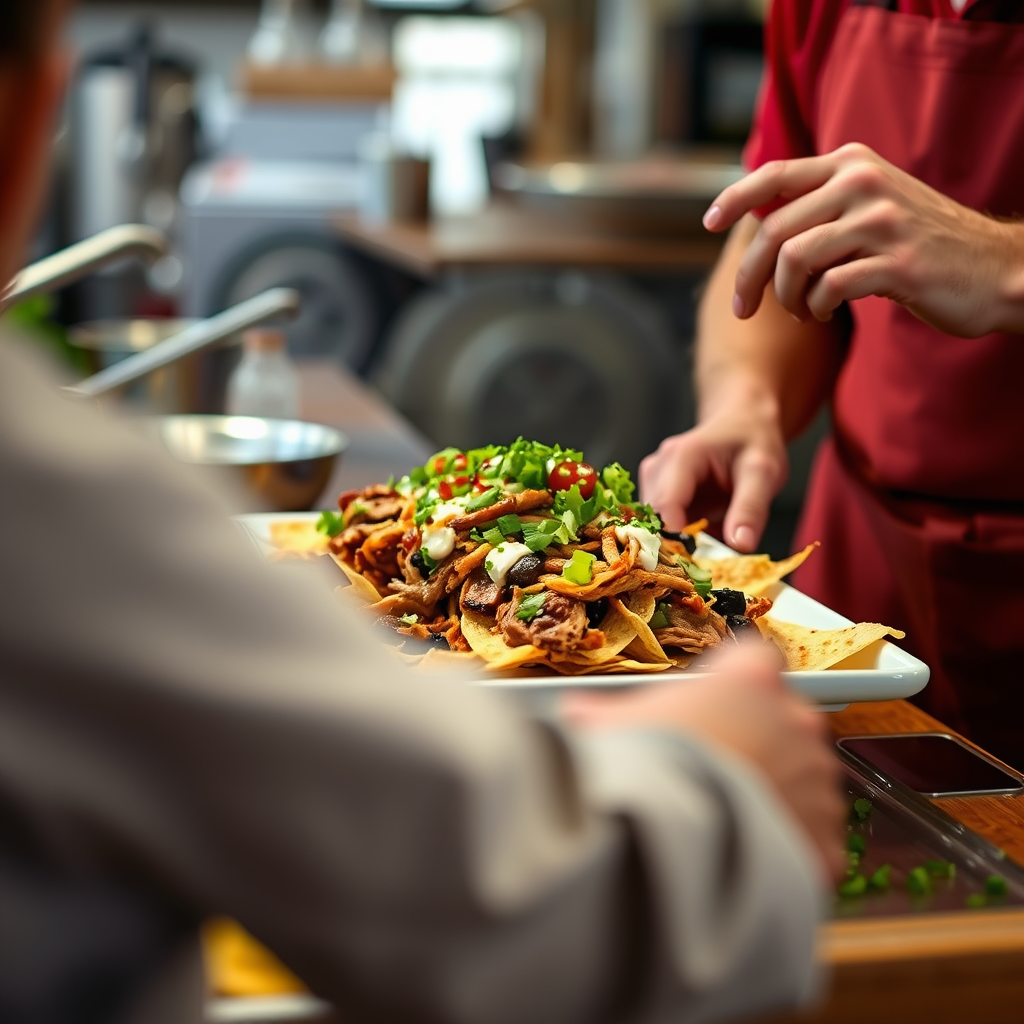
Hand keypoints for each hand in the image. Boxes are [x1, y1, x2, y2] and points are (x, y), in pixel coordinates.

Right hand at [563, 643, 844, 882]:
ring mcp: (816, 782)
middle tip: (713, 766)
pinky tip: (749, 855)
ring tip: (727, 817)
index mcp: (748, 679)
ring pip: (806, 779)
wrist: (668, 845)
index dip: (736, 679)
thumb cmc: (640, 772)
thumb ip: (599, 715)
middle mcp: (793, 722)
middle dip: (758, 740)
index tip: (717, 699)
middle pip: (786, 720)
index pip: (757, 658)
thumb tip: (576, 716)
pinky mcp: (824, 841)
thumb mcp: (604, 727)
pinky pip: (815, 839)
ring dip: (777, 792)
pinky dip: (790, 847)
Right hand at [639, 382, 786, 550]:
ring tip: (707, 550)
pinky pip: (661, 525)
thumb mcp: (764, 471)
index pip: (664, 506)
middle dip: (676, 546)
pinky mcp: (657, 495)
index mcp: (680, 457)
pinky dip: (679, 539)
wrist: (743, 422)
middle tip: (707, 566)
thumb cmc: (752, 441)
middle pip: (653, 520)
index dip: (674, 540)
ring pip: (653, 526)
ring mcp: (653, 482)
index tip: (695, 568)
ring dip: (677, 544)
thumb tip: (740, 545)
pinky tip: (701, 539)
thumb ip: (751, 508)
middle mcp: (658, 468)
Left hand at [704, 142, 1023, 337]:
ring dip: (784, 297)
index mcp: (851, 163)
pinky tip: (822, 314)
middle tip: (744, 308)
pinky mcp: (896, 263)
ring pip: (795, 261)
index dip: (733, 198)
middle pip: (774, 231)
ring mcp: (881, 221)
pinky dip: (814, 308)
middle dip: (749, 278)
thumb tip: (757, 222)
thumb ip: (821, 205)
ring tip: (799, 311)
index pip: (774, 174)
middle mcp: (863, 182)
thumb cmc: (920, 244)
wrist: (995, 269)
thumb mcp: (871, 205)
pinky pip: (827, 288)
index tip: (707, 223)